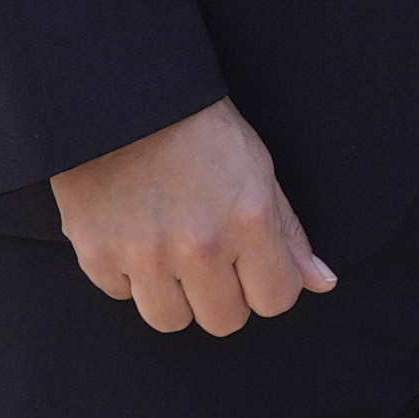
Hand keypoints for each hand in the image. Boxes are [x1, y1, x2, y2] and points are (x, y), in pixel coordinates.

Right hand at [55, 99, 329, 339]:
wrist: (122, 96)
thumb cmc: (200, 130)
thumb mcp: (259, 170)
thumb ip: (289, 234)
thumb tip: (321, 283)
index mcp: (248, 221)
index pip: (275, 301)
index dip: (268, 285)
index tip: (253, 265)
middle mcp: (199, 245)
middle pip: (224, 321)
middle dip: (223, 296)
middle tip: (210, 259)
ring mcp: (144, 254)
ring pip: (171, 320)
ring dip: (174, 296)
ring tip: (170, 253)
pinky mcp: (97, 254)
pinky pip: (121, 294)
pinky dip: (128, 275)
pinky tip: (133, 235)